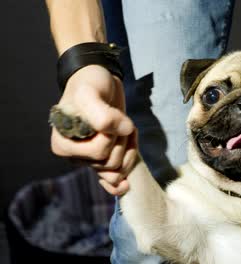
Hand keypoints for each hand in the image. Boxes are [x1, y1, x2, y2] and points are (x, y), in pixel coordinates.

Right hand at [51, 65, 134, 194]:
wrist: (98, 82)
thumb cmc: (90, 85)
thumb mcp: (91, 93)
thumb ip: (103, 115)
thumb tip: (124, 130)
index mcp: (63, 143)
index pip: (99, 151)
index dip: (113, 135)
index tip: (115, 116)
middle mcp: (73, 155)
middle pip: (110, 163)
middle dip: (124, 143)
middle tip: (124, 122)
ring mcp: (88, 159)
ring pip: (116, 170)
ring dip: (129, 150)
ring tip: (127, 130)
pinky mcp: (102, 160)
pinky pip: (109, 182)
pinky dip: (118, 184)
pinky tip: (125, 186)